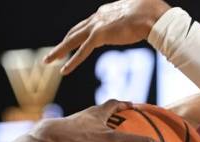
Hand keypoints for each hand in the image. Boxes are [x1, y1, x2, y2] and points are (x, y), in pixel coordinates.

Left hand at [44, 0, 171, 74]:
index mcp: (106, 12)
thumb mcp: (139, 16)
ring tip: (48, 61)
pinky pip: (82, 51)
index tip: (75, 42)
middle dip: (63, 42)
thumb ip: (134, 22)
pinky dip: (72, 61)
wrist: (151, 14)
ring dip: (59, 51)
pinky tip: (64, 70)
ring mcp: (96, 26)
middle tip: (53, 53)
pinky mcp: (99, 35)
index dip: (81, 34)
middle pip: (75, 31)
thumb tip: (142, 26)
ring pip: (72, 40)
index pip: (88, 25)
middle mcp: (97, 17)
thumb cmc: (151, 14)